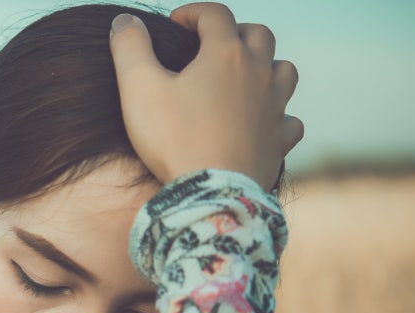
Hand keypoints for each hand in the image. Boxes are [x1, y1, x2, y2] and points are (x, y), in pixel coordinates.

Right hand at [109, 2, 302, 188]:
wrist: (212, 192)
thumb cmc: (173, 138)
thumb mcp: (137, 88)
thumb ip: (129, 47)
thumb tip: (124, 19)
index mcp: (225, 54)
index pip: (215, 15)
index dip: (193, 13)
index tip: (174, 24)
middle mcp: (258, 72)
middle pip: (258, 35)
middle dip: (235, 31)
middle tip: (211, 44)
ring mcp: (275, 107)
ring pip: (284, 70)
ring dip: (266, 65)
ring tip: (244, 76)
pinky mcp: (279, 140)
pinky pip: (290, 120)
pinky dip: (279, 115)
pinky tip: (264, 122)